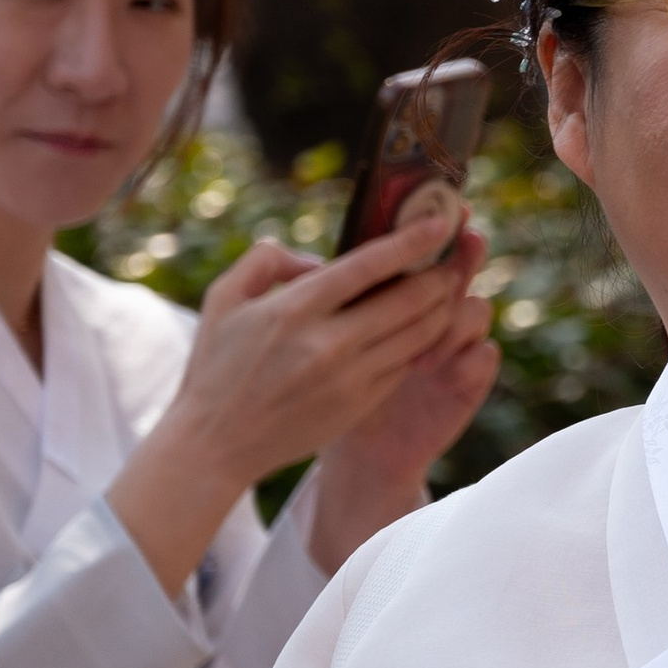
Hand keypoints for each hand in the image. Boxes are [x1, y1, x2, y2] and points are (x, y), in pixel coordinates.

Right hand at [108, 193, 475, 596]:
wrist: (215, 444)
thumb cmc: (216, 365)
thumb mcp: (222, 298)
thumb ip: (267, 260)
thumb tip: (317, 259)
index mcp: (294, 310)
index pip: (369, 265)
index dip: (411, 241)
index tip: (439, 223)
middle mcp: (328, 344)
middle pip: (409, 300)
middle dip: (439, 273)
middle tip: (452, 256)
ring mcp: (349, 379)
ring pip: (418, 335)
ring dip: (441, 307)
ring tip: (448, 289)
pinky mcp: (360, 405)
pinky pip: (405, 364)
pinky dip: (423, 342)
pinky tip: (425, 327)